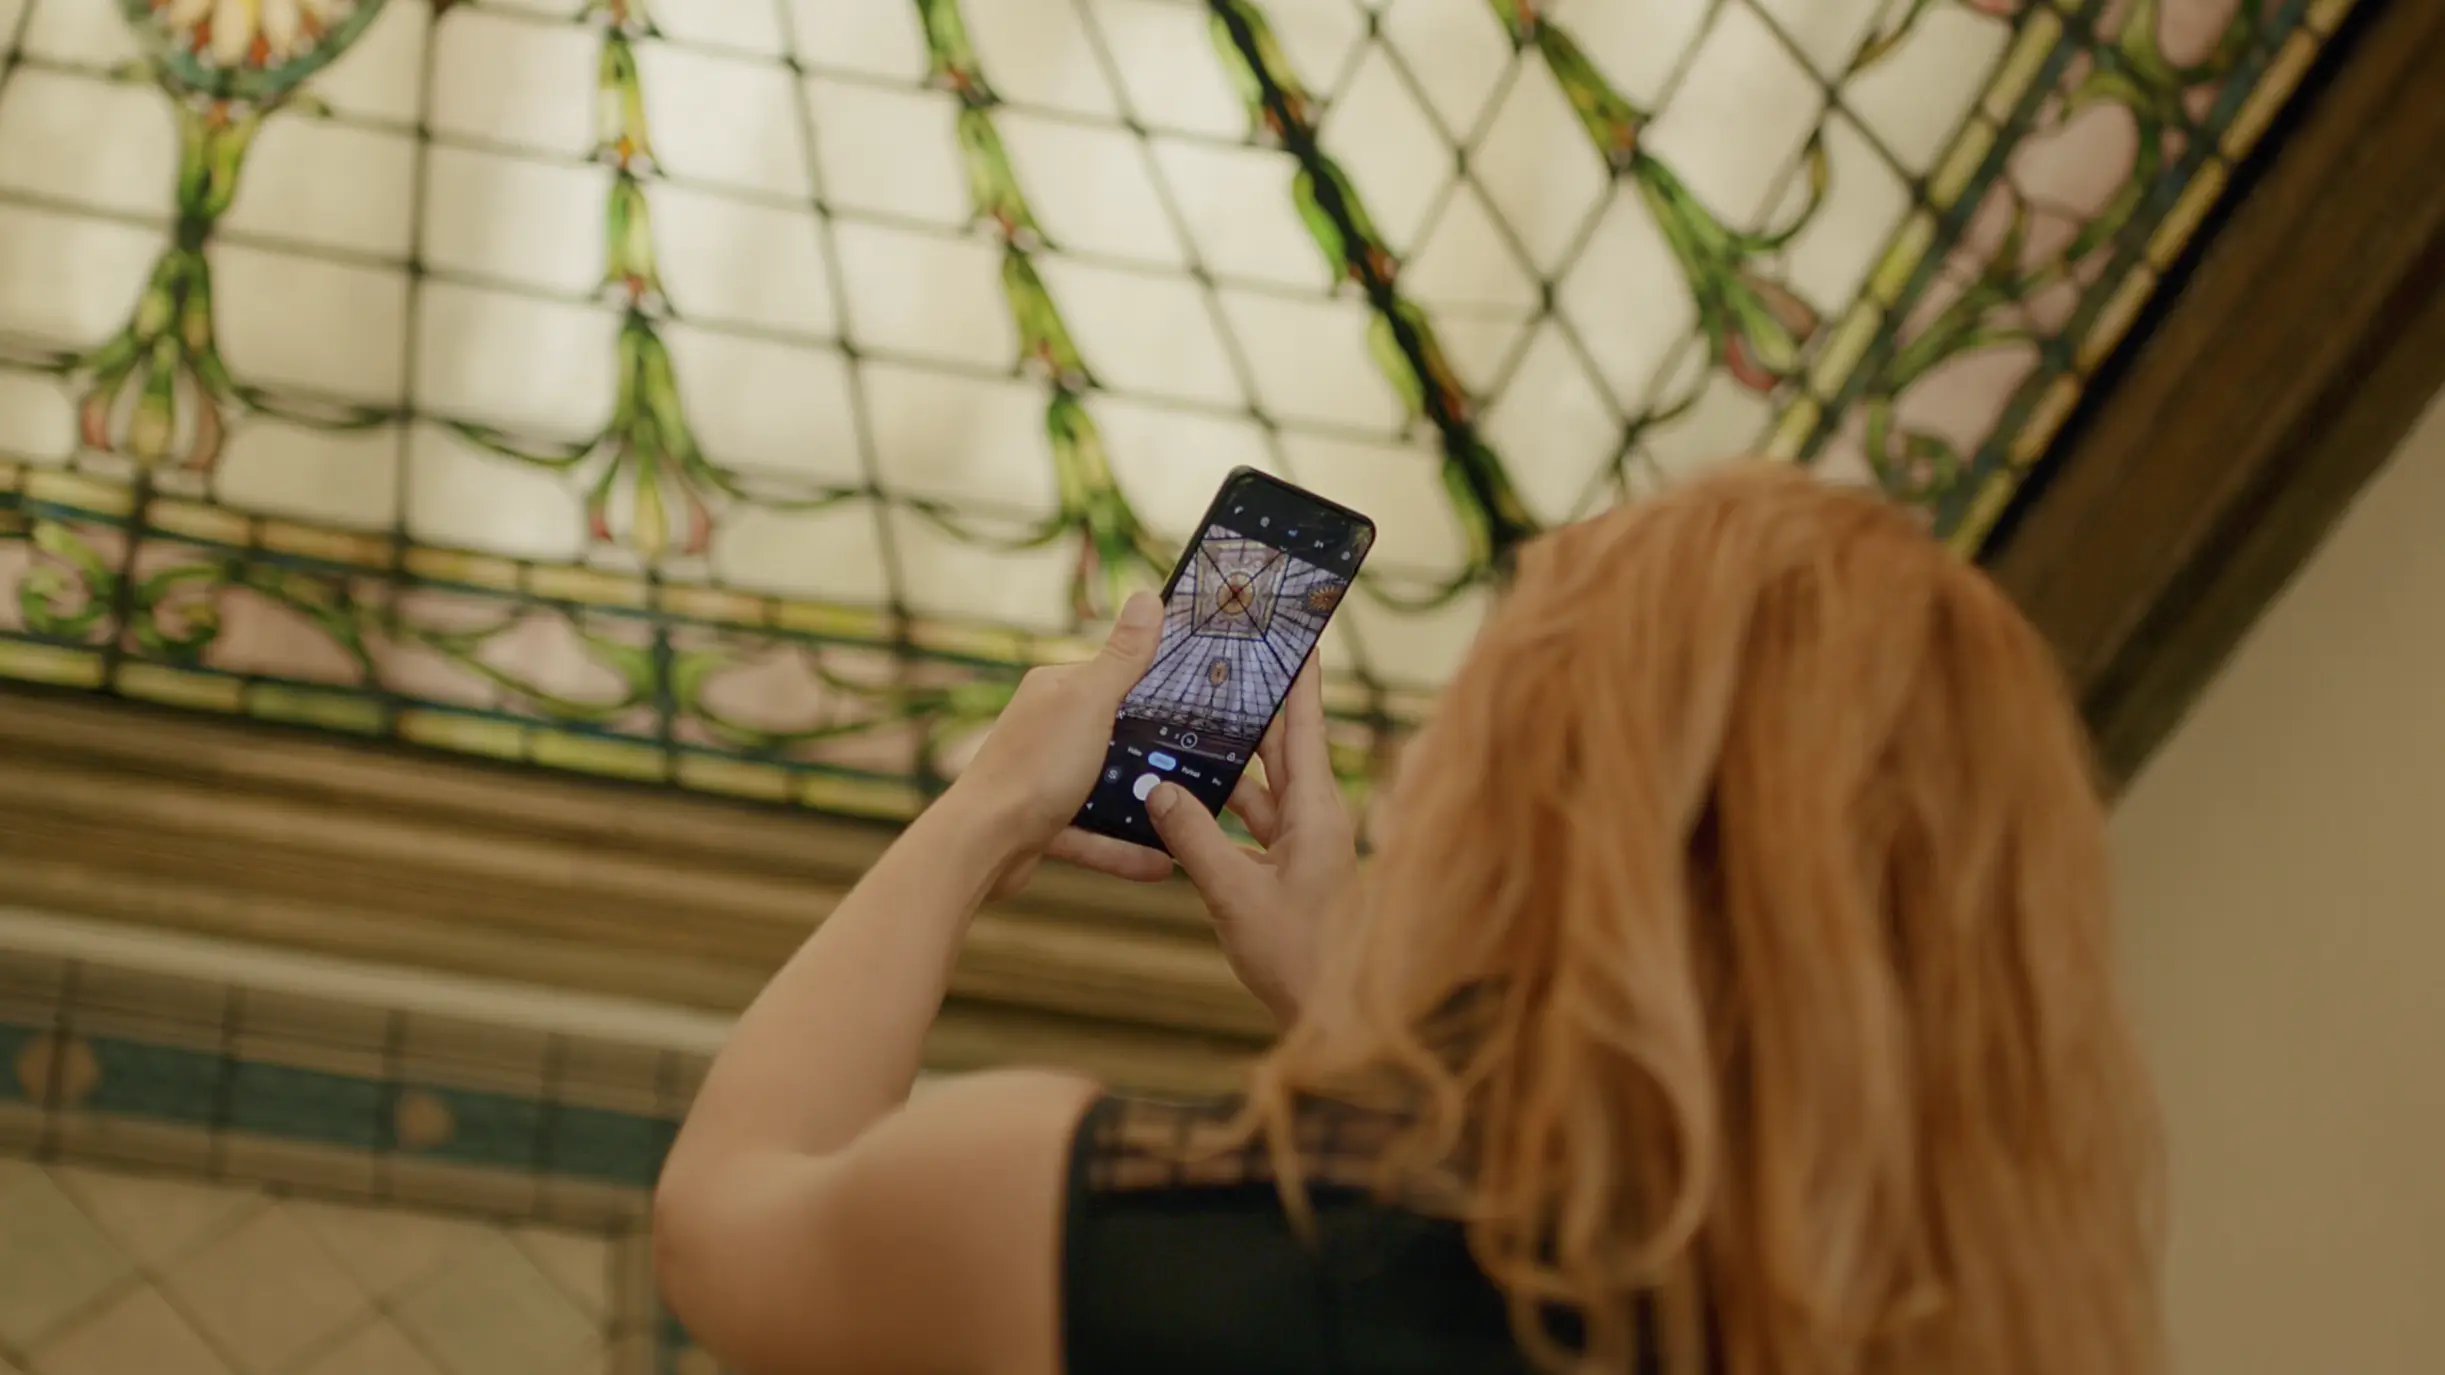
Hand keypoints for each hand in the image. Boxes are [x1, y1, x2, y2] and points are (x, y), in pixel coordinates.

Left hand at [948, 591, 1174, 899]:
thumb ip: (1123, 657)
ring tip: (1190, 816)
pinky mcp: (1044, 822)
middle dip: (1157, 750)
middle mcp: (1049, 728)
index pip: (1115, 675)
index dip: (1156, 685)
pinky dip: (1124, 848)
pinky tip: (1161, 863)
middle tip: (1209, 761)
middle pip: (1117, 734)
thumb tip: (1148, 597)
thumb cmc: (1034, 767)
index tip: (1203, 697)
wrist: (982, 845)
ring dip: (1145, 804)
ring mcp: (1045, 776)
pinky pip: (1095, 833)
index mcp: (1057, 690)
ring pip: (1107, 787)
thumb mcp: (1090, 703)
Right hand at [1143, 659, 1354, 1024]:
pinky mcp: (1285, 869)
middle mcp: (1313, 818)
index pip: (1306, 725)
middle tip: (1224, 661)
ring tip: (1187, 722)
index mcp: (1315, 811)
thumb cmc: (1299, 958)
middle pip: (1281, 745)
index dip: (1301, 676)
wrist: (1331, 1019)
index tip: (1298, 630)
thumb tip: (1156, 788)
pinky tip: (1183, 795)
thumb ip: (1192, 839)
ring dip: (1226, 761)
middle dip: (1253, 705)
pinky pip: (1249, 823)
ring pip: (1259, 786)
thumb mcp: (1234, 896)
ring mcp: (1301, 844)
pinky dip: (1218, 808)